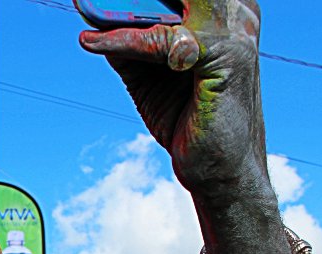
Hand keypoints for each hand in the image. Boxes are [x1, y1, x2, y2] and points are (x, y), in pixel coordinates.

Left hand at [79, 0, 265, 195]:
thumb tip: (95, 21)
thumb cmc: (188, 120)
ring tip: (86, 7)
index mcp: (222, 11)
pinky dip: (124, 41)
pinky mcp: (225, 56)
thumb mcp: (149, 76)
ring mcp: (234, 31)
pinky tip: (93, 42)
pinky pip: (161, 41)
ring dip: (119, 11)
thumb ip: (130, 46)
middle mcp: (235, 13)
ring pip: (163, 9)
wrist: (218, 169)